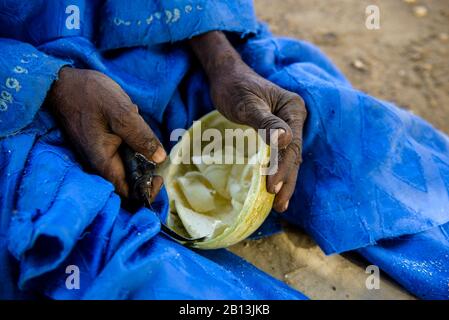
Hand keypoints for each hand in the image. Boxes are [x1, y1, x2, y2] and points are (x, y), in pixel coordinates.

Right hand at [47, 67, 165, 198]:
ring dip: (140, 154)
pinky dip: (132, 144)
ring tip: (143, 132)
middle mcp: (100, 163)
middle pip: (129, 181)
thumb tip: (160, 158)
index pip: (128, 193)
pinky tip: (133, 124)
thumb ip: (141, 137)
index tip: (159, 176)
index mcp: (104, 162)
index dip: (146, 190)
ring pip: (127, 165)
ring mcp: (100, 154)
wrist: (64, 83)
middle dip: (147, 170)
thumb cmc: (91, 96)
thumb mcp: (122, 113)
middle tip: (157, 151)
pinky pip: (121, 152)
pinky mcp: (101, 144)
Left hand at [190, 32, 306, 211]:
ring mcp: (288, 126)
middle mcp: (294, 119)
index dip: (283, 168)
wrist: (228, 77)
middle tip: (279, 205)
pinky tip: (275, 188)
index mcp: (293, 109)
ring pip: (289, 157)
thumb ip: (266, 122)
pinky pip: (281, 155)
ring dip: (285, 180)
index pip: (292, 145)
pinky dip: (279, 171)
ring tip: (279, 204)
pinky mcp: (277, 132)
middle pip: (294, 155)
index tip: (272, 188)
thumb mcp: (248, 104)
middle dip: (287, 180)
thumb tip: (286, 140)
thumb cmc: (235, 88)